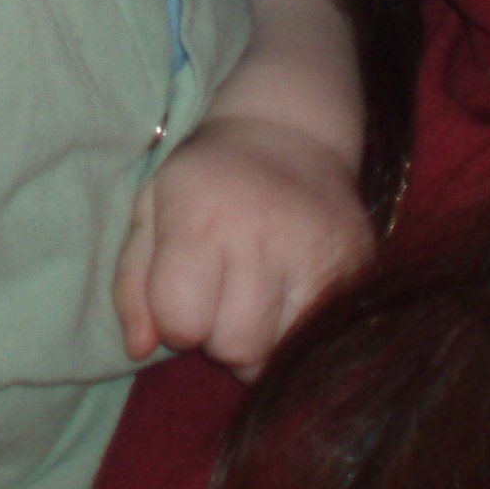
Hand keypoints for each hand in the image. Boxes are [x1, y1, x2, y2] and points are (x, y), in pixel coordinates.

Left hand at [113, 114, 374, 379]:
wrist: (291, 134)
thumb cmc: (208, 180)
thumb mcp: (151, 210)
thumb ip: (133, 284)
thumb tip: (139, 350)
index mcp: (200, 219)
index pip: (180, 322)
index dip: (175, 319)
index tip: (184, 293)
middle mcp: (260, 236)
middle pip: (234, 347)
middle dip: (219, 336)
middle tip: (225, 299)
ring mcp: (315, 253)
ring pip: (277, 354)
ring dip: (259, 342)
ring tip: (256, 300)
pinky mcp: (356, 266)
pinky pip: (317, 339)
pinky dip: (297, 334)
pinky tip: (288, 298)